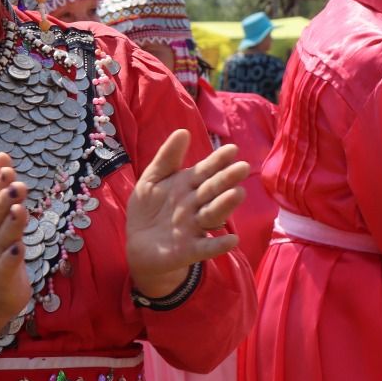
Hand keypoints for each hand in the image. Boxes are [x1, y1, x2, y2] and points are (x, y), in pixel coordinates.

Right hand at [0, 152, 31, 338]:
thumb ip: (1, 192)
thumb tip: (2, 156)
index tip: (4, 160)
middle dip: (2, 199)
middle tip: (14, 181)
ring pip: (0, 241)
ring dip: (10, 225)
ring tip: (19, 208)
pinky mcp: (1, 281)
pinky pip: (4, 270)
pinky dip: (10, 260)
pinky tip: (18, 249)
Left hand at [125, 129, 249, 297]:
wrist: (138, 245)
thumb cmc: (148, 210)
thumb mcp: (152, 180)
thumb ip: (167, 158)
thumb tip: (183, 131)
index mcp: (187, 185)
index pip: (206, 170)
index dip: (218, 161)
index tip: (232, 149)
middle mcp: (195, 204)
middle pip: (213, 190)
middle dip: (226, 179)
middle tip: (242, 167)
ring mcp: (195, 227)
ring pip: (213, 214)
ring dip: (226, 205)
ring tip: (237, 194)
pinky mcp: (190, 249)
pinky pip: (207, 247)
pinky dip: (219, 245)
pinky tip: (232, 240)